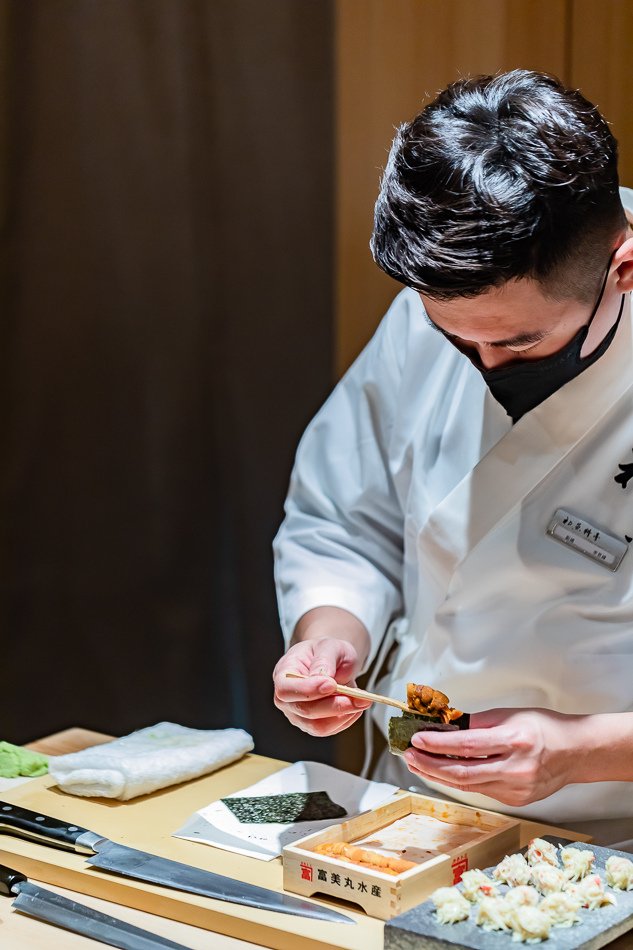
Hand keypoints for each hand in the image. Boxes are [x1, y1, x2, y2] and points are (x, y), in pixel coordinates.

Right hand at [273, 638, 371, 736]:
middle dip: (333, 705)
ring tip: (362, 700)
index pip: (286, 689)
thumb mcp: (328, 646)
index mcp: (284, 673)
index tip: (331, 684)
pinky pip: (330, 729)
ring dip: (343, 714)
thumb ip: (325, 660)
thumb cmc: (326, 652)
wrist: (333, 662)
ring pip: (318, 726)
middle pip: (304, 710)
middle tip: (357, 696)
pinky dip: (347, 719)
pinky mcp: (314, 725)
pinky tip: (356, 705)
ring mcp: (299, 715)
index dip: (307, 690)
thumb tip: (324, 677)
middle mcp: (287, 699)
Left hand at [403, 707, 590, 806]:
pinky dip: (460, 781)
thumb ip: (478, 723)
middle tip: (409, 755)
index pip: (467, 746)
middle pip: (463, 773)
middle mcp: (515, 768)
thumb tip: (446, 727)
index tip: (416, 739)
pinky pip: (481, 790)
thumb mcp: (510, 715)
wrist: (575, 753)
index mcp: (514, 741)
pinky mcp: (515, 801)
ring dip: (439, 775)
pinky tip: (444, 772)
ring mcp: (516, 789)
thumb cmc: (544, 728)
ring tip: (419, 764)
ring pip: (468, 786)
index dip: (438, 744)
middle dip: (430, 765)